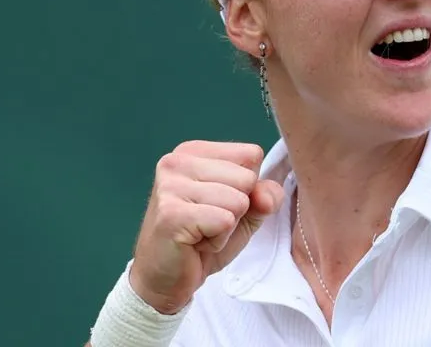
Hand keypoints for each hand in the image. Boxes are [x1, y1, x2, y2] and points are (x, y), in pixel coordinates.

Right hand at [127, 141, 285, 313]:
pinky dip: (218, 241)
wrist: (165, 279)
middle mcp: (177, 161)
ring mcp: (171, 185)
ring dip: (227, 227)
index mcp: (194, 151)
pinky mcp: (172, 213)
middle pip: (247, 178)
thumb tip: (265, 196)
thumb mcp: (245, 212)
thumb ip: (265, 196)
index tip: (219, 204)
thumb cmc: (202, 240)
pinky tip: (195, 243)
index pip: (252, 154)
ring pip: (238, 201)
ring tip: (201, 232)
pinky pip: (225, 222)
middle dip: (237, 209)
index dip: (247, 187)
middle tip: (207, 222)